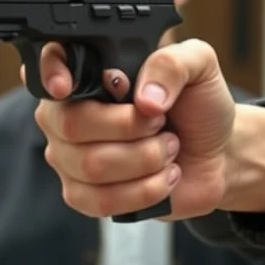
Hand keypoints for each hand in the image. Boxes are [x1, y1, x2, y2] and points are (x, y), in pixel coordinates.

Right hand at [32, 39, 235, 219]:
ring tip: (168, 148)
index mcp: (88, 75)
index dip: (50, 74)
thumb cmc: (199, 107)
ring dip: (146, 159)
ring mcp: (72, 158)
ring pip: (91, 166)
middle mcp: (68, 115)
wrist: (218, 154)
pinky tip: (163, 177)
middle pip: (72, 124)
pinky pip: (101, 200)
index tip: (66, 87)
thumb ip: (173, 64)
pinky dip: (145, 189)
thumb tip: (145, 99)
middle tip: (161, 123)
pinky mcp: (87, 196)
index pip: (46, 66)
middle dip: (130, 127)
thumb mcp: (199, 66)